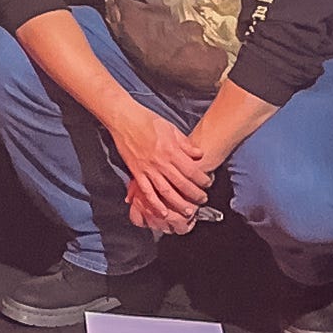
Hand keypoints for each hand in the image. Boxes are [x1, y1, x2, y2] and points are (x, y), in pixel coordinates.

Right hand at [114, 100, 213, 234]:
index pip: (191, 170)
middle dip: (194, 194)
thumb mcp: (171, 128)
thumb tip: (199, 154)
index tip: (207, 184)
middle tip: (202, 200)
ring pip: (166, 191)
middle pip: (181, 183)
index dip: (202, 179)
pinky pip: (147, 191)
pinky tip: (162, 212)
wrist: (124, 119)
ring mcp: (148, 168)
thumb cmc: (147, 120)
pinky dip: (155, 204)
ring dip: (178, 204)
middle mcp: (161, 162)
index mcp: (171, 150)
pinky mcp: (137, 172)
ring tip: (188, 212)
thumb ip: (186, 144)